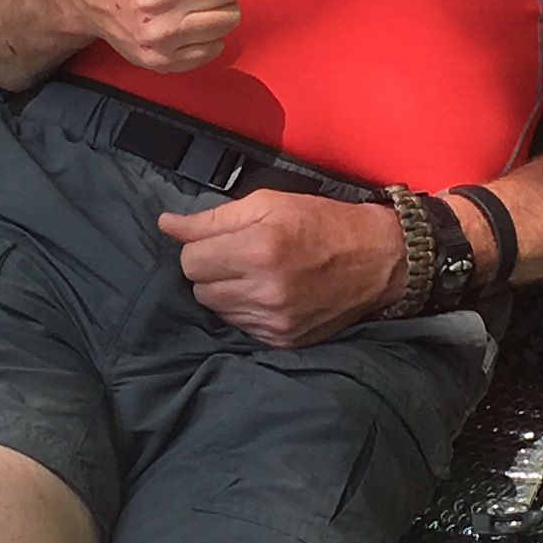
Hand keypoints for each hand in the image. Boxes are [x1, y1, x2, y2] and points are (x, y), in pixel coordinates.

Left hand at [159, 188, 404, 344]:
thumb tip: (166, 225)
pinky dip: (248, 311)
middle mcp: (265, 291)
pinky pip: (242, 328)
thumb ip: (212, 218)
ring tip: (256, 274)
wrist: (376, 258)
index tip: (217, 241)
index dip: (199, 248)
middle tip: (239, 256)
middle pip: (199, 289)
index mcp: (258, 250)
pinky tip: (270, 293)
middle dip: (211, 271)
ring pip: (218, 311)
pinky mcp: (284, 339)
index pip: (190, 261)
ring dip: (228, 292)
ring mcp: (276, 320)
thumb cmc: (321, 223)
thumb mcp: (268, 204)